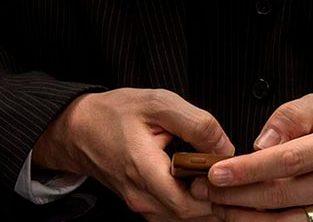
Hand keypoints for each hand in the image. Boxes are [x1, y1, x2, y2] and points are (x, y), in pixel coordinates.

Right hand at [31, 87, 234, 220]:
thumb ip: (195, 123)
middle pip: (189, 214)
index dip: (215, 192)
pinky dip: (192, 201)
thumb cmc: (115, 113)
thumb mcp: (158, 102)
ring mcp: (140, 204)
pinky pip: (172, 212)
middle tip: (232, 172)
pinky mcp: (141, 203)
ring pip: (182, 217)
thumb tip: (225, 146)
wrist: (79, 129)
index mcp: (144, 171)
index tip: (231, 169)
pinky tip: (202, 181)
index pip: (188, 204)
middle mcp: (140, 197)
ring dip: (206, 202)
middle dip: (216, 197)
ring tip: (221, 175)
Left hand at [188, 93, 312, 221]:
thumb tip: (260, 144)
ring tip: (216, 206)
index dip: (248, 169)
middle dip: (236, 195)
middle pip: (282, 195)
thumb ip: (292, 117)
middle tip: (204, 189)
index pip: (288, 160)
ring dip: (245, 218)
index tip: (217, 171)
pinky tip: (245, 218)